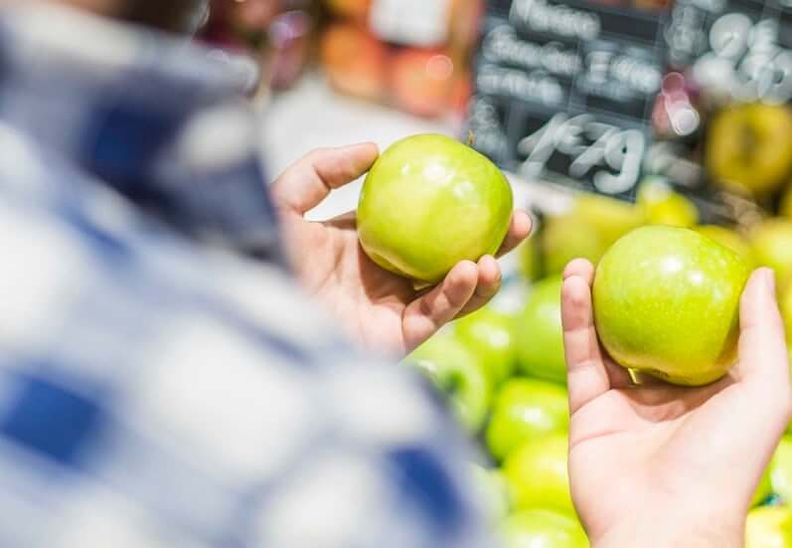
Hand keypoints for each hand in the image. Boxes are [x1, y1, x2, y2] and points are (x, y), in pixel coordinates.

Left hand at [272, 143, 530, 354]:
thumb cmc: (257, 256)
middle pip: (449, 257)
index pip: (421, 224)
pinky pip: (436, 315)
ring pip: (453, 291)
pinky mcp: (394, 340)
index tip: (486, 185)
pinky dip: (458, 294)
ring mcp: (391, 310)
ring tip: (500, 251)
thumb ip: (324, 168)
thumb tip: (375, 148)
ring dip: (484, 273)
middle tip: (519, 219)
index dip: (455, 208)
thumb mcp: (286, 200)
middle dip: (489, 242)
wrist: (249, 310)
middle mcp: (384, 278)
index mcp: (365, 246)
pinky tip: (472, 269)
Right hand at [561, 259, 791, 547]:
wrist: (662, 523)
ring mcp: (624, 404)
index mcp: (711, 394)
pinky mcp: (587, 409)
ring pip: (605, 341)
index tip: (675, 257)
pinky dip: (574, 319)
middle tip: (622, 257)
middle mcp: (666, 398)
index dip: (686, 296)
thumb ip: (764, 333)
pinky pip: (580, 356)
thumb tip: (763, 275)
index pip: (698, 335)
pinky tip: (574, 284)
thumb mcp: (766, 393)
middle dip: (632, 295)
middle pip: (646, 333)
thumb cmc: (725, 462)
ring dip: (593, 299)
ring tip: (584, 262)